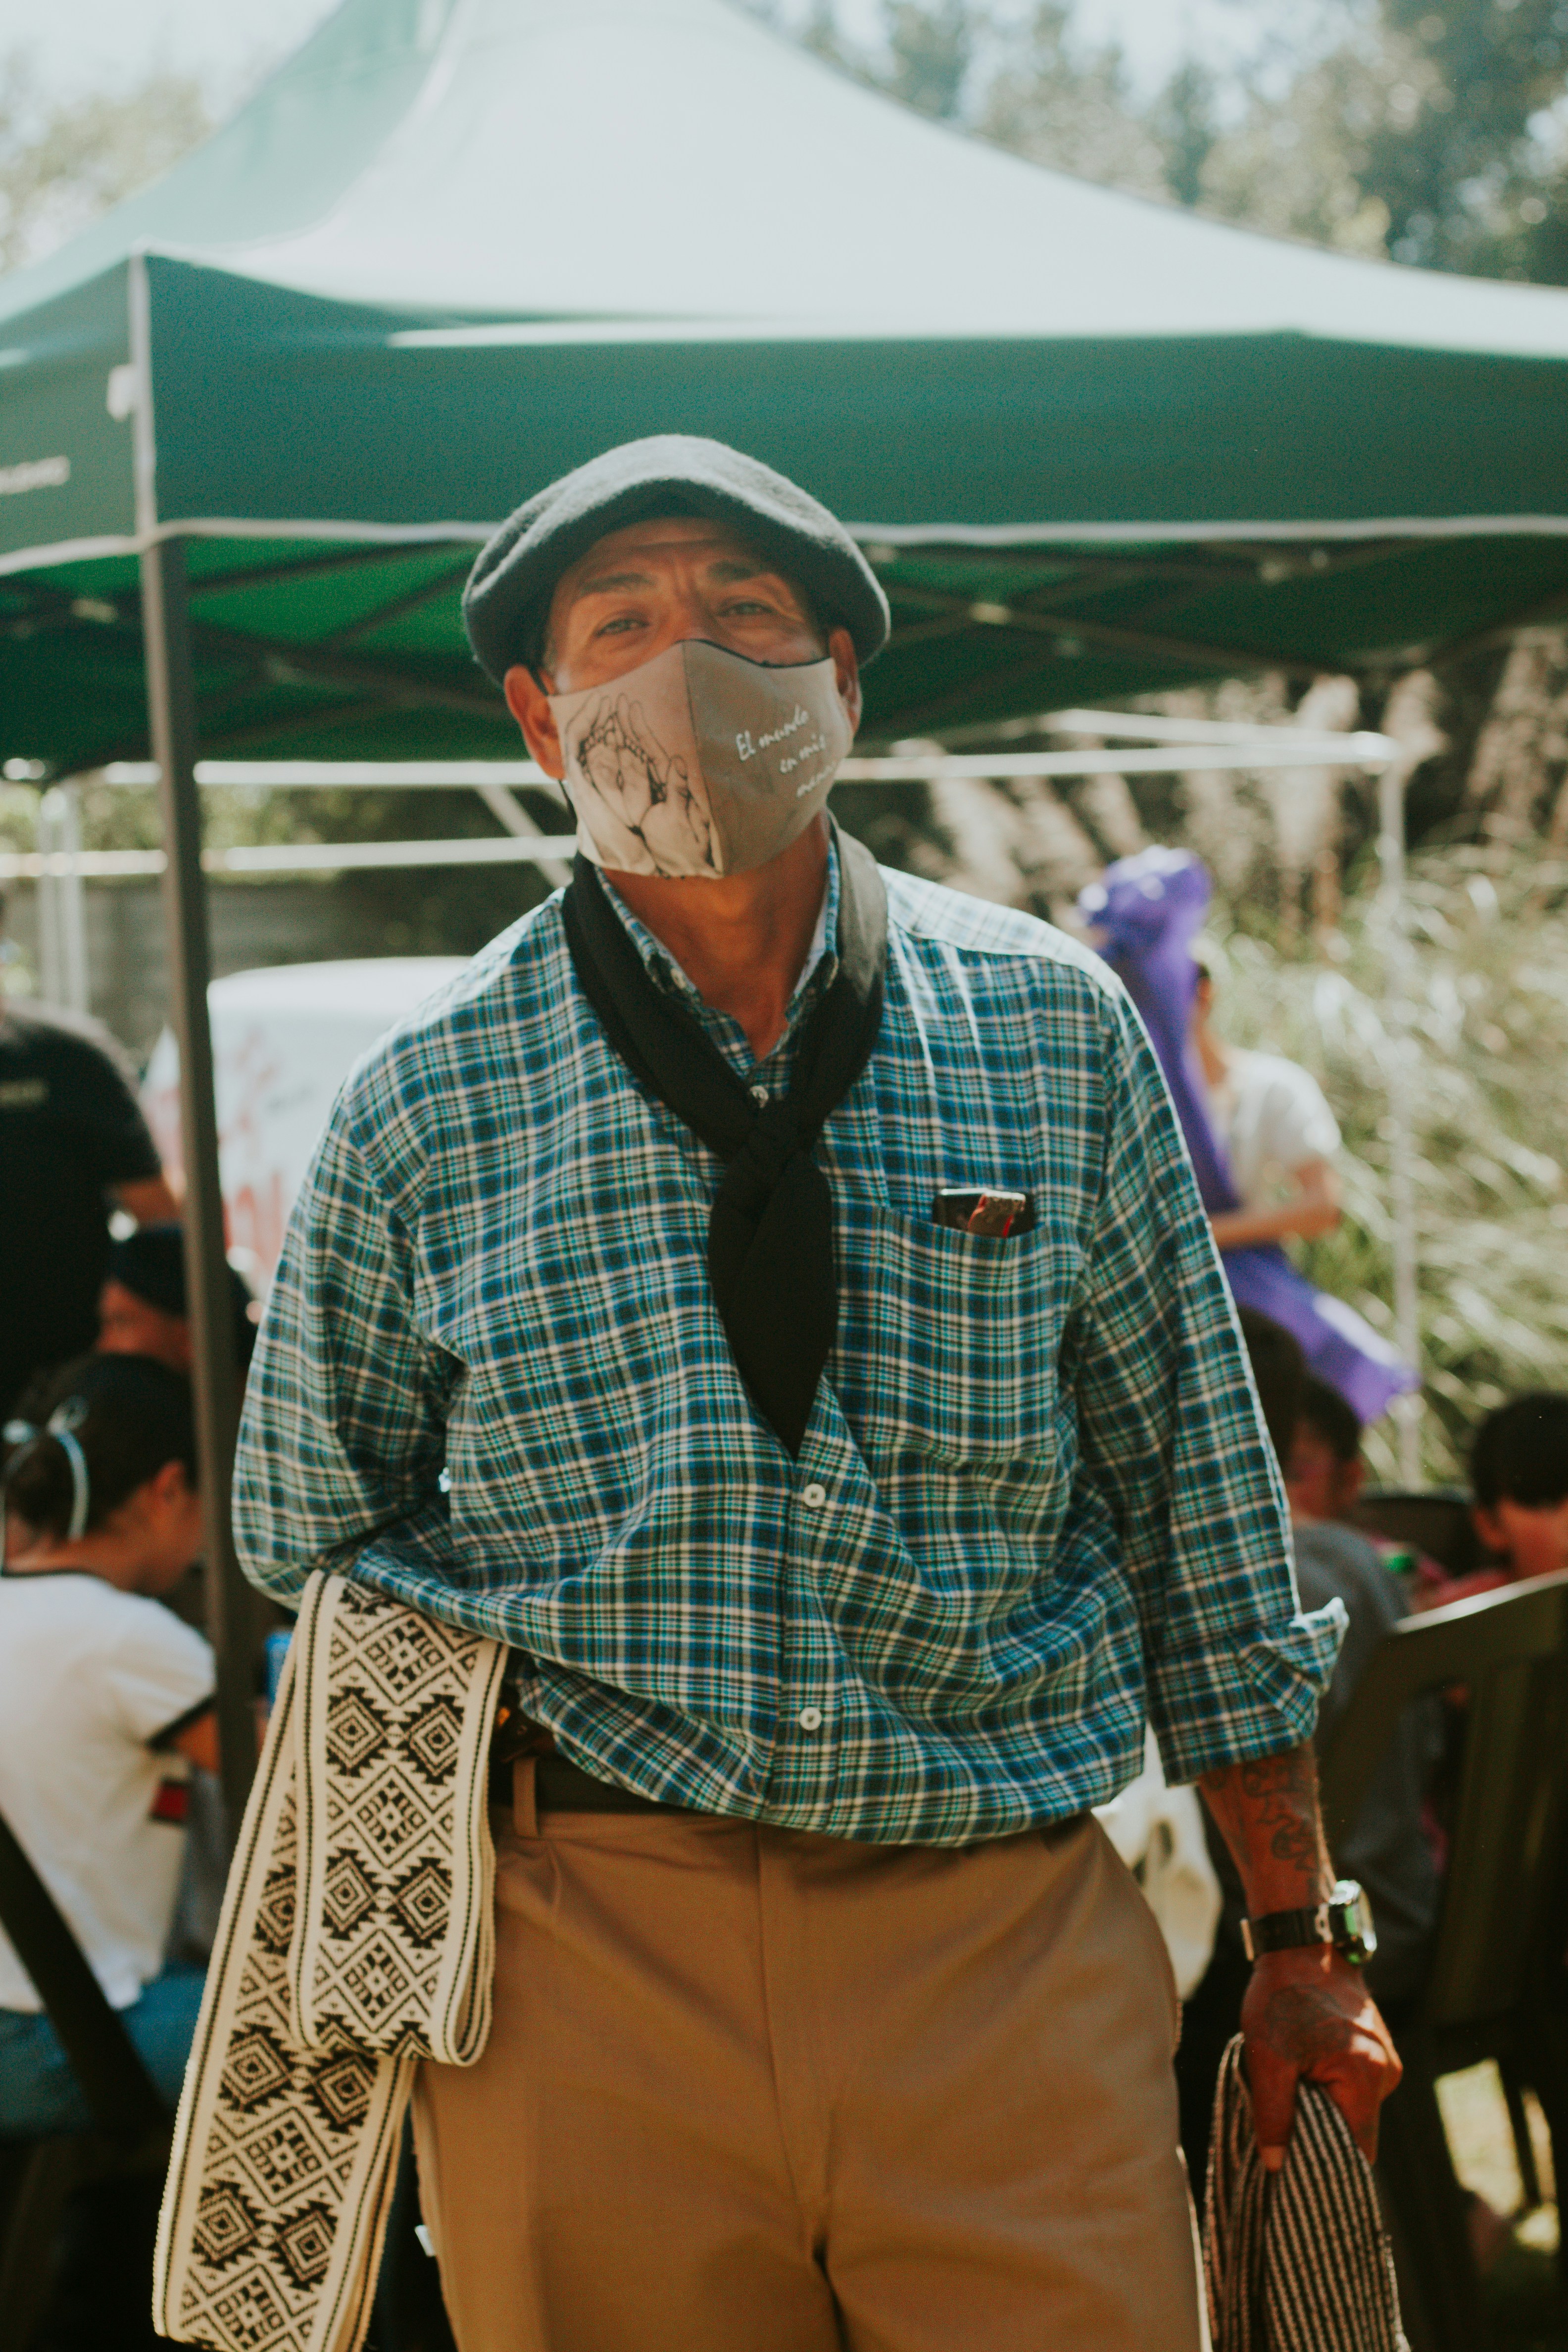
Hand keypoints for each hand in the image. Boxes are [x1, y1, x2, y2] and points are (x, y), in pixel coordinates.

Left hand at [1242, 1945, 1400, 2169]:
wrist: (1301, 1946)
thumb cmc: (1281, 1997)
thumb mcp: (1266, 2058)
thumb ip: (1274, 2115)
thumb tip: (1277, 2166)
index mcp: (1364, 2076)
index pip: (1358, 2150)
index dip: (1330, 2168)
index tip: (1301, 2178)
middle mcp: (1386, 2072)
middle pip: (1357, 2131)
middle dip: (1323, 2137)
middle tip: (1286, 2136)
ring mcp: (1387, 2060)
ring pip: (1356, 2109)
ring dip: (1326, 2108)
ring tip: (1295, 2087)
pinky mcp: (1378, 2050)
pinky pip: (1357, 2087)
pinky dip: (1333, 2089)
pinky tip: (1307, 2070)